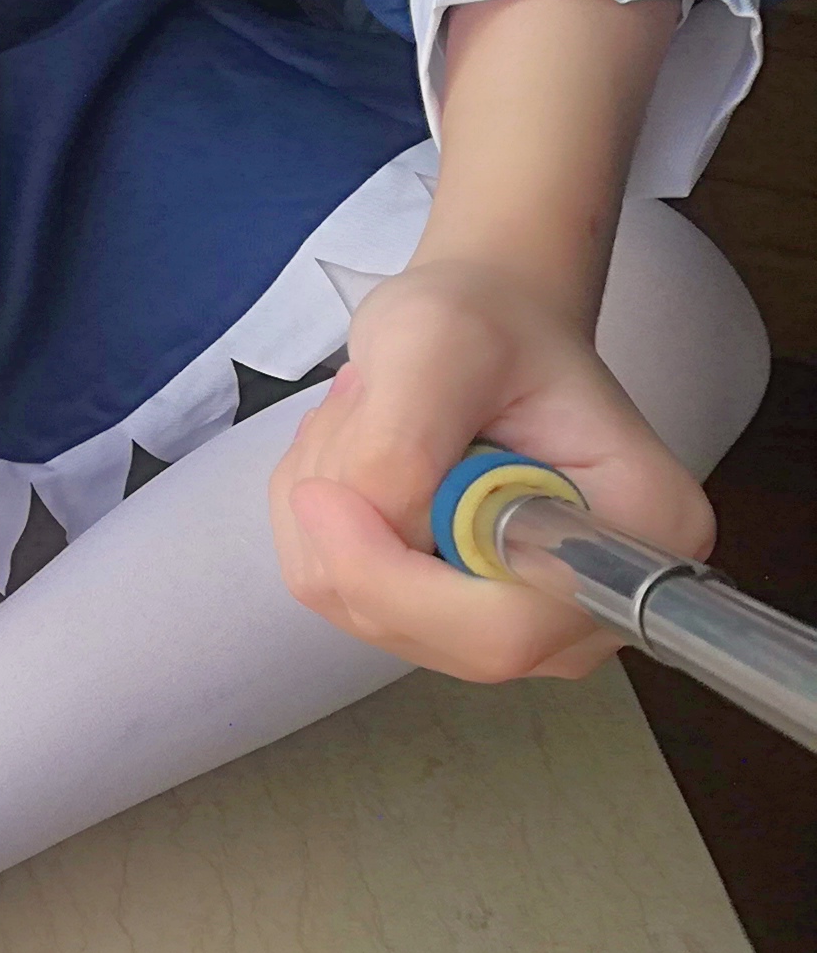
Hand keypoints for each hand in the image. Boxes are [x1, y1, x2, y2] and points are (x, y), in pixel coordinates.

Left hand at [269, 260, 714, 681]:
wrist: (487, 328)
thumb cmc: (484, 323)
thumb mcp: (436, 342)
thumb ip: (400, 446)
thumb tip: (362, 530)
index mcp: (636, 539)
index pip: (502, 630)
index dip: (393, 579)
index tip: (324, 494)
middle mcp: (588, 608)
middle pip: (421, 628)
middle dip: (349, 530)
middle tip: (356, 415)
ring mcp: (516, 622)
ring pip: (359, 607)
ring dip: (326, 512)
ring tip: (370, 418)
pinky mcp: (447, 615)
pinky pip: (338, 590)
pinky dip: (316, 521)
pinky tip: (358, 454)